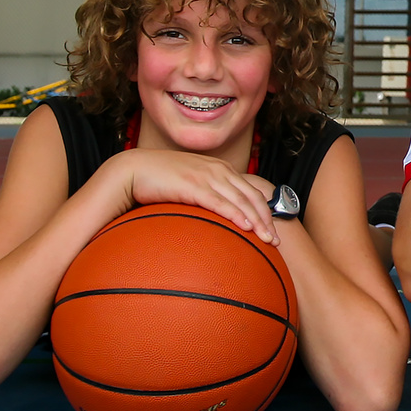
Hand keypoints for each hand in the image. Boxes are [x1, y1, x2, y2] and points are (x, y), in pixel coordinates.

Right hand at [116, 149, 281, 243]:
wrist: (133, 169)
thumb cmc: (160, 181)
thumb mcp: (191, 185)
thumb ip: (206, 196)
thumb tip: (216, 219)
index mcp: (221, 169)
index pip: (252, 191)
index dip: (266, 211)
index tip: (274, 230)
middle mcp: (218, 170)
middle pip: (252, 196)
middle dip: (267, 219)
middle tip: (276, 241)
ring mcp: (206, 176)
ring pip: (240, 200)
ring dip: (257, 221)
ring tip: (268, 240)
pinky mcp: (192, 185)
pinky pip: (219, 202)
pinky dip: (235, 214)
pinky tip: (245, 227)